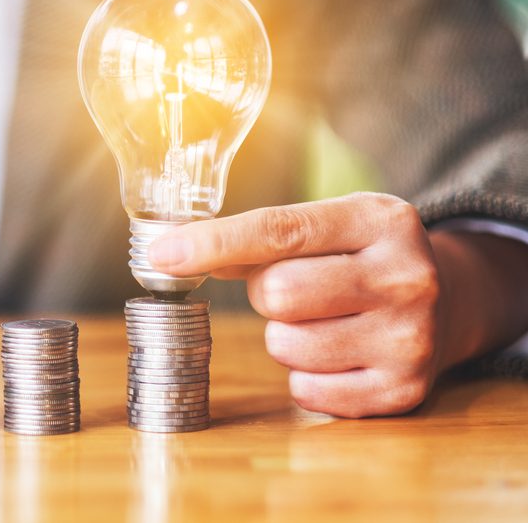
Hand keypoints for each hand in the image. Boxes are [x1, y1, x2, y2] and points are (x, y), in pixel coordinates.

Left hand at [148, 192, 444, 417]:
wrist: (449, 302)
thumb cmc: (362, 258)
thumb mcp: (330, 227)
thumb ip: (259, 238)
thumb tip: (173, 251)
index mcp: (380, 220)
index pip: (279, 230)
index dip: (213, 243)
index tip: (162, 254)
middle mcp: (405, 276)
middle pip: (277, 292)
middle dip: (266, 294)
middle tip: (295, 289)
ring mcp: (409, 338)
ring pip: (286, 344)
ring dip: (285, 336)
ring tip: (322, 321)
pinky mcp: (402, 391)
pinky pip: (306, 391)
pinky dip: (306, 376)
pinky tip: (338, 354)